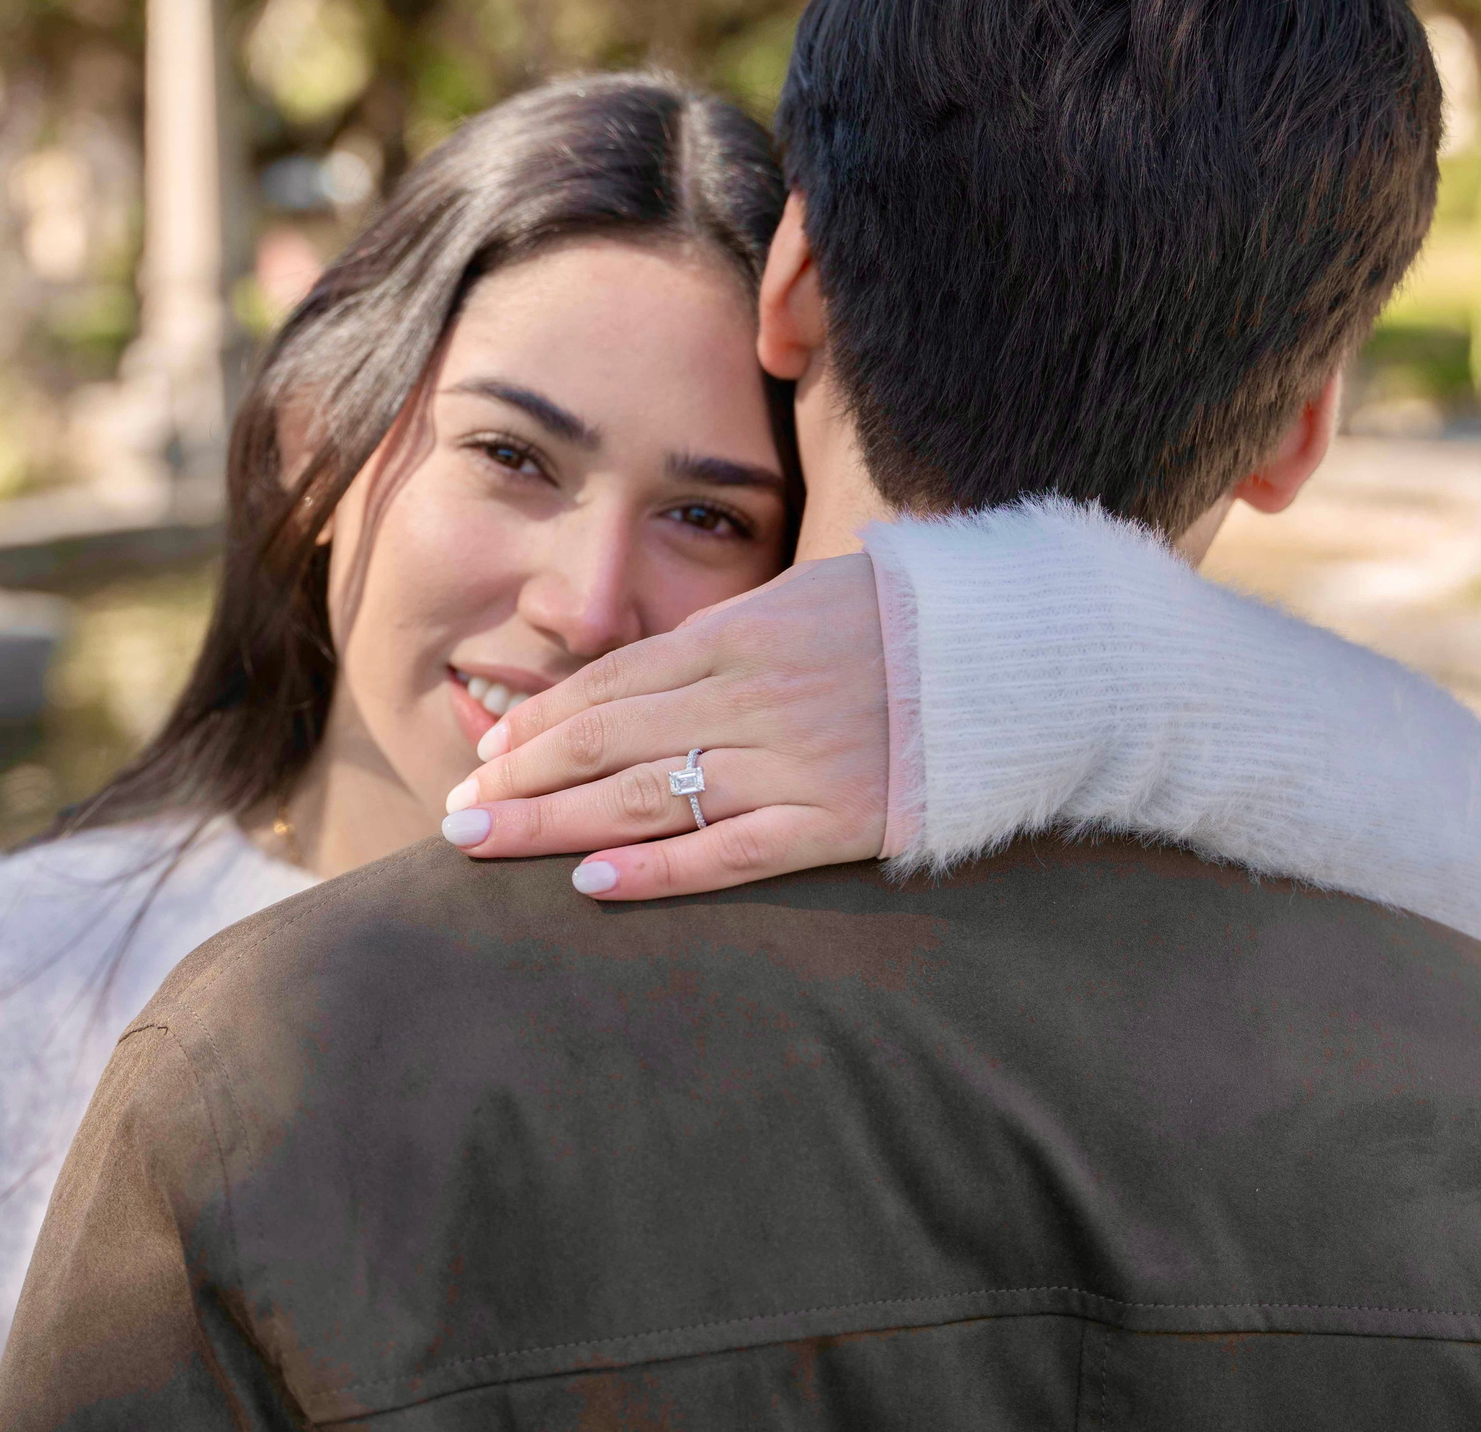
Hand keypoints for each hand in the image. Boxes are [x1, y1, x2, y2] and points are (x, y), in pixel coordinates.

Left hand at [438, 554, 890, 898]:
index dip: (540, 722)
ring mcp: (794, 761)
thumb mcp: (811, 595)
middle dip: (521, 778)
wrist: (1025, 658)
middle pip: (607, 739)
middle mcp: (753, 695)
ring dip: (555, 824)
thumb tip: (648, 678)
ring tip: (486, 845)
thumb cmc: (914, 621)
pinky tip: (592, 885)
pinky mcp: (840, 820)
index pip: (611, 683)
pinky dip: (658, 870)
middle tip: (455, 813)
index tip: (488, 755)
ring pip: (647, 795)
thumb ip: (730, 635)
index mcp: (742, 632)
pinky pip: (732, 852)